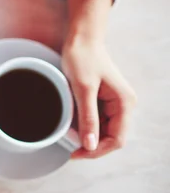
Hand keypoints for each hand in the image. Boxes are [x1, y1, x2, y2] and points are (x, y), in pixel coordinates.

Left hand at [62, 0, 136, 158]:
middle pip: (111, 138)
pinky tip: (71, 126)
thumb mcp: (83, 89)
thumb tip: (90, 145)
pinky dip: (84, 126)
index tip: (76, 154)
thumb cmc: (83, 58)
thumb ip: (88, 117)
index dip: (97, 151)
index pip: (117, 139)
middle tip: (70, 149)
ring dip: (87, 137)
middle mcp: (123, 105)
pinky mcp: (102, 101)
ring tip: (68, 136)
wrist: (81, 38)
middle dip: (92, 146)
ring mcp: (113, 104)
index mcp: (124, 103)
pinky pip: (96, 121)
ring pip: (103, 131)